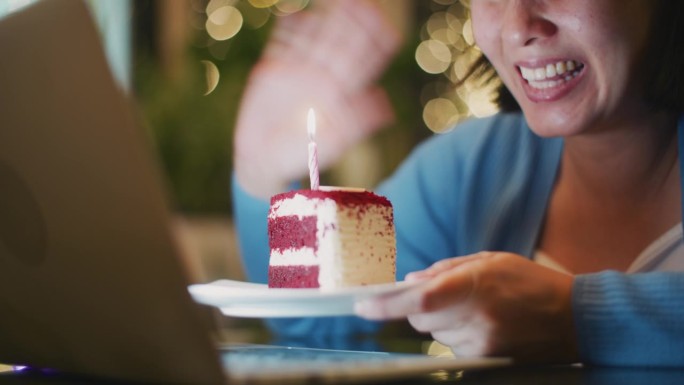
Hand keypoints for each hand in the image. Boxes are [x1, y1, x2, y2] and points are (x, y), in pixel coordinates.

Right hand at [234, 0, 401, 198]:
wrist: (263, 159)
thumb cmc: (299, 155)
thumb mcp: (333, 143)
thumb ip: (357, 124)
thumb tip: (387, 109)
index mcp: (340, 94)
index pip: (362, 63)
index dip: (374, 44)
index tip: (386, 25)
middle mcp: (321, 79)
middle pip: (340, 43)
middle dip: (350, 22)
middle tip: (361, 1)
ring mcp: (297, 72)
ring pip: (313, 39)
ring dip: (321, 19)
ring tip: (334, 1)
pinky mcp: (272, 71)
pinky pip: (281, 44)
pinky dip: (286, 30)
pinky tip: (292, 14)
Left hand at [355, 252, 577, 362]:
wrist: (575, 320)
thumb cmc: (530, 283)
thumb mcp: (490, 261)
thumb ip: (445, 270)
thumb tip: (409, 282)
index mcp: (475, 285)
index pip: (419, 300)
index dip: (386, 305)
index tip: (361, 305)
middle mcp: (475, 317)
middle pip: (420, 319)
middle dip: (419, 307)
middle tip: (443, 296)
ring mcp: (481, 343)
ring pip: (435, 334)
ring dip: (442, 321)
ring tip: (476, 309)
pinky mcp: (487, 359)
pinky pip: (452, 347)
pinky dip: (457, 335)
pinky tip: (485, 324)